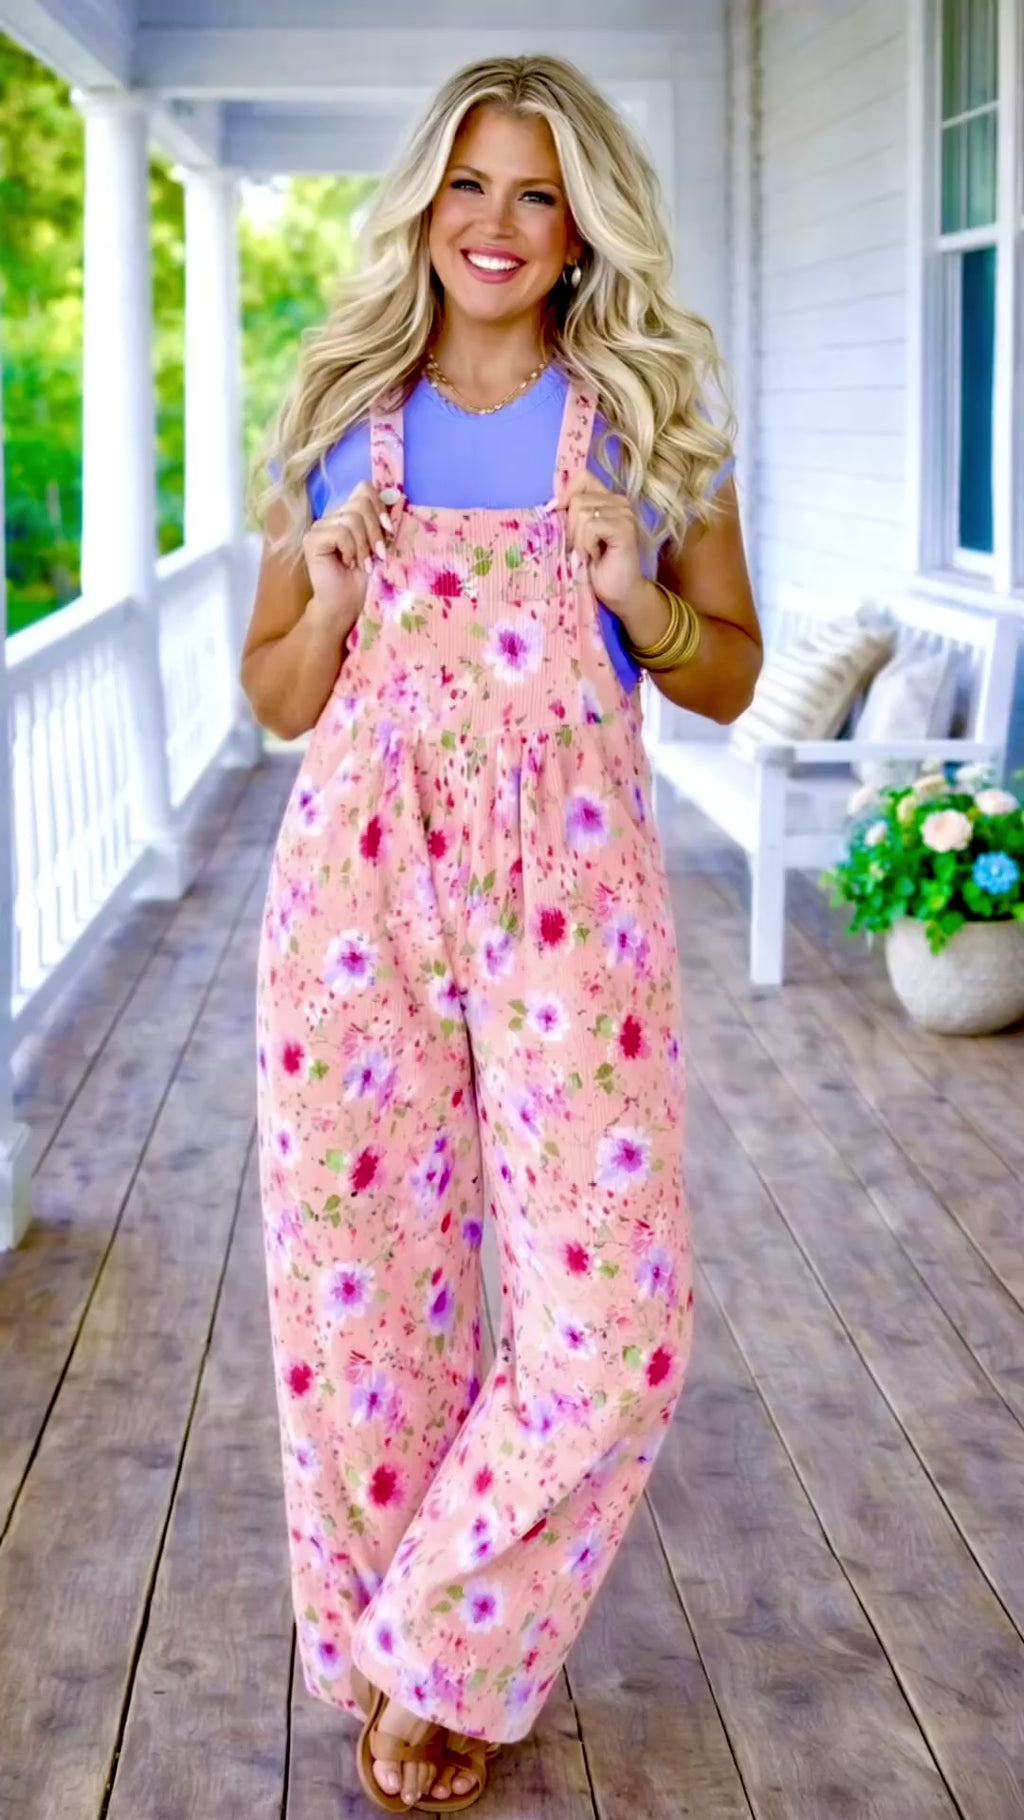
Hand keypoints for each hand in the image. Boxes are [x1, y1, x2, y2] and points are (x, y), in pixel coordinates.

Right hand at [302, 480, 393, 636]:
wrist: (345, 605)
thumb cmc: (363, 579)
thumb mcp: (380, 546)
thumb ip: (383, 523)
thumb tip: (398, 500)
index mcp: (347, 515)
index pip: (364, 489)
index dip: (380, 507)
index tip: (389, 531)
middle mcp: (332, 516)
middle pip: (361, 502)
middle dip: (376, 531)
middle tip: (378, 554)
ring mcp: (320, 527)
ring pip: (352, 518)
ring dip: (364, 545)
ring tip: (363, 563)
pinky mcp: (312, 539)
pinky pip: (341, 532)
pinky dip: (351, 550)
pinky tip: (349, 563)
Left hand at [560, 470, 644, 614]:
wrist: (619, 594)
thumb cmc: (596, 568)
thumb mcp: (577, 536)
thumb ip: (569, 516)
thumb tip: (549, 505)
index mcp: (607, 499)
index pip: (581, 477)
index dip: (565, 495)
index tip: (558, 517)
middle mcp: (619, 501)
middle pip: (576, 498)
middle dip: (570, 528)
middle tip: (579, 549)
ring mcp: (625, 513)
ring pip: (581, 512)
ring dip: (578, 540)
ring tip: (589, 555)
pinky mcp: (625, 528)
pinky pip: (590, 527)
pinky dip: (586, 546)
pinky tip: (596, 557)